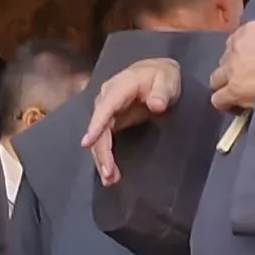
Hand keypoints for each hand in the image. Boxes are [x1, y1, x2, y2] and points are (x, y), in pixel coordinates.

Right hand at [77, 58, 181, 184]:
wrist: (157, 73)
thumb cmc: (162, 76)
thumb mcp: (167, 80)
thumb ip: (161, 92)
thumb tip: (156, 105)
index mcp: (119, 87)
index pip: (105, 108)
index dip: (96, 125)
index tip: (87, 143)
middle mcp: (106, 99)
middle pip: (99, 128)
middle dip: (101, 152)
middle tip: (109, 174)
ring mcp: (106, 111)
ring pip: (99, 137)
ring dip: (102, 158)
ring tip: (109, 180)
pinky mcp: (110, 121)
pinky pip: (103, 140)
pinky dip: (105, 157)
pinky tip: (110, 174)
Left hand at [208, 21, 254, 112]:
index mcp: (253, 29)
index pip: (238, 40)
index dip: (244, 55)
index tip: (253, 63)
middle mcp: (237, 45)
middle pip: (225, 59)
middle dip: (233, 69)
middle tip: (246, 79)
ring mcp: (232, 67)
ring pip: (216, 79)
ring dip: (225, 86)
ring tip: (238, 95)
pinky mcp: (232, 89)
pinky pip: (218, 99)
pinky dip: (225, 104)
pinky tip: (235, 108)